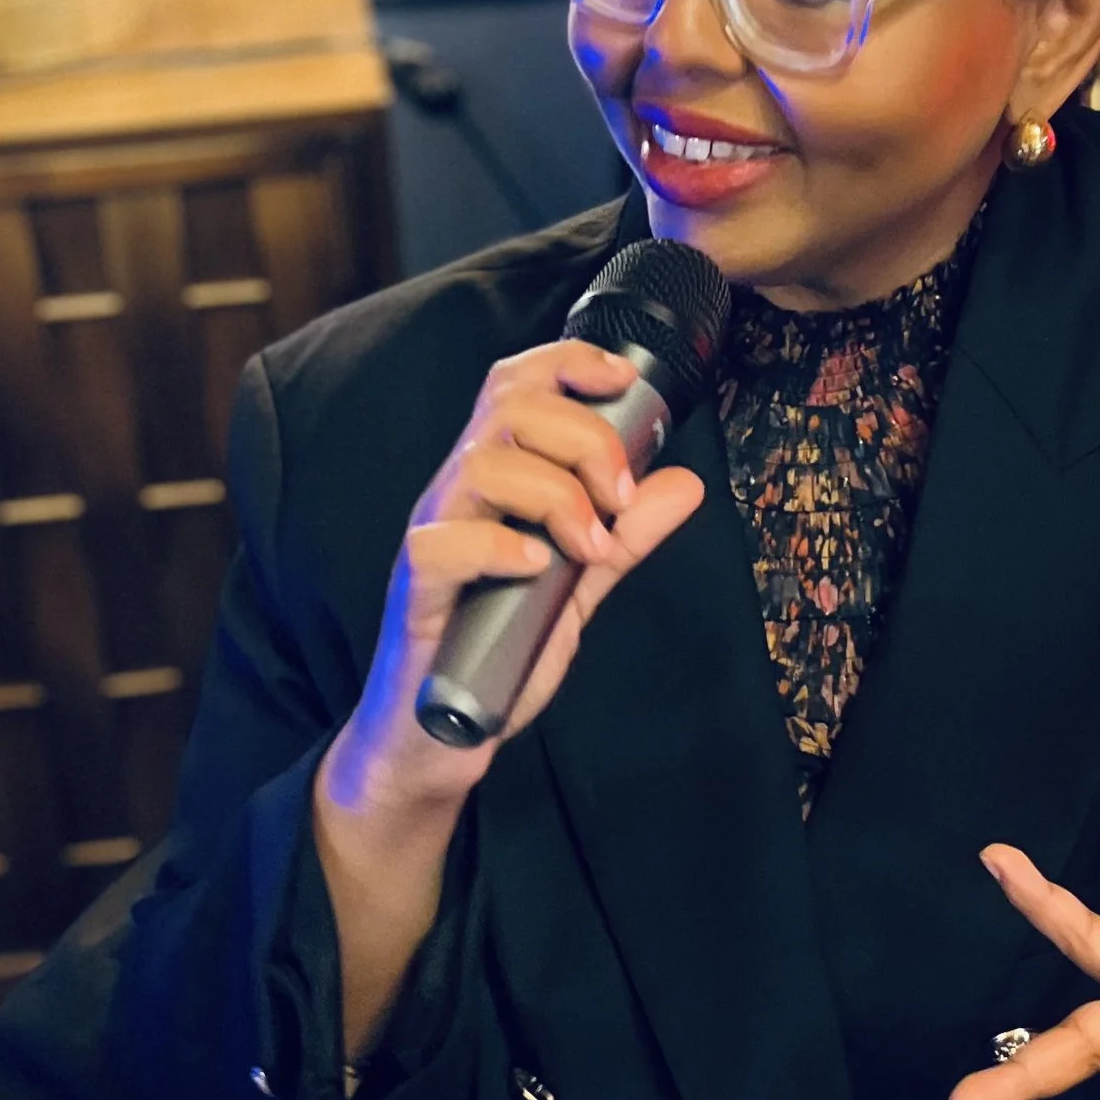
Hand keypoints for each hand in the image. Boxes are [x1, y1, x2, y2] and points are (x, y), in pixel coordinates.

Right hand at [321, 341, 705, 823]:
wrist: (439, 736)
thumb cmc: (496, 650)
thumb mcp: (578, 586)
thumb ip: (626, 535)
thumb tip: (684, 483)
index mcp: (495, 479)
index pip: (516, 385)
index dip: (568, 363)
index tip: (625, 381)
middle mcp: (458, 493)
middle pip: (509, 407)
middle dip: (585, 438)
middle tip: (619, 500)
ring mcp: (434, 535)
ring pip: (482, 462)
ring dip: (556, 495)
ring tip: (587, 549)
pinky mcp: (415, 589)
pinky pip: (444, 541)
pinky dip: (500, 545)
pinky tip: (535, 569)